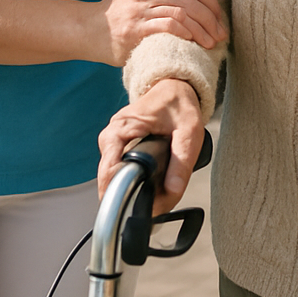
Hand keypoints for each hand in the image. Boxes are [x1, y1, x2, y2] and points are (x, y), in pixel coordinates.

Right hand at [97, 0, 227, 66]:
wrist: (87, 29)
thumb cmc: (118, 14)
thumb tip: (197, 1)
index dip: (210, 0)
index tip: (220, 17)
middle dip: (211, 18)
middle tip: (221, 34)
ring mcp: (139, 9)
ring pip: (182, 13)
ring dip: (202, 30)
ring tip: (211, 43)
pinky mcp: (135, 29)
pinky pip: (168, 26)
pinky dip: (185, 34)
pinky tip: (193, 42)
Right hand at [97, 79, 204, 213]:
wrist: (174, 87)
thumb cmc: (179, 105)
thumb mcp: (188, 132)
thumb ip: (181, 161)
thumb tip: (172, 191)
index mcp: (122, 128)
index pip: (109, 170)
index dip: (120, 194)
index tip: (140, 209)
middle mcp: (111, 135)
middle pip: (109, 178)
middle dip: (130, 196)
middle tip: (157, 207)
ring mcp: (112, 142)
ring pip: (114, 177)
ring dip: (132, 190)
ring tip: (158, 198)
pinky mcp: (118, 146)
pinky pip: (119, 170)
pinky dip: (133, 181)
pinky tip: (151, 188)